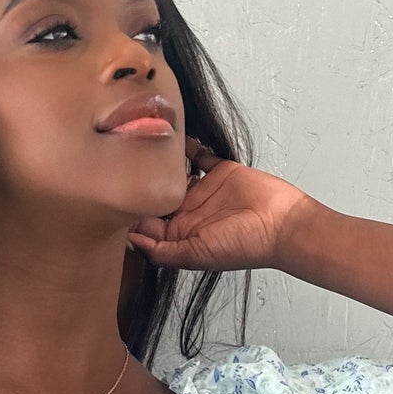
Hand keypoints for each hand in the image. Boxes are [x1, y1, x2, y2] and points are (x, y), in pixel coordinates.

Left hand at [127, 139, 317, 274]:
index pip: (145, 224)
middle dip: (139, 184)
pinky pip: (198, 155)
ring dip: (160, 163)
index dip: (129, 212)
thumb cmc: (242, 246)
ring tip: (143, 148)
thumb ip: (162, 251)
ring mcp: (203, 191)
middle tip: (119, 165)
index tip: (112, 196)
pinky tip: (172, 137)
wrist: (280, 225)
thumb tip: (129, 241)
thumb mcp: (195, 256)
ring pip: (173, 173)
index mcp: (179, 236)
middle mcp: (188, 213)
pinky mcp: (219, 171)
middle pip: (155, 197)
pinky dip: (186, 146)